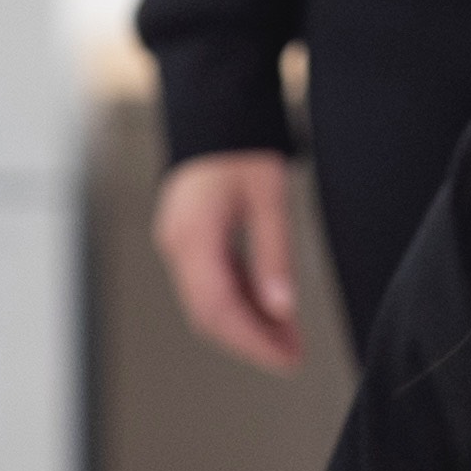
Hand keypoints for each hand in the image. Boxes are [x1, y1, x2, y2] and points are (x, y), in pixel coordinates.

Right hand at [155, 150, 304, 372]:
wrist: (213, 111)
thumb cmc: (240, 148)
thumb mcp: (269, 200)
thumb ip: (274, 256)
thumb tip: (282, 309)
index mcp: (194, 237)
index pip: (220, 309)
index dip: (254, 341)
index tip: (286, 359)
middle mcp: (177, 245)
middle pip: (209, 314)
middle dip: (251, 339)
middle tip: (292, 355)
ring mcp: (178, 244)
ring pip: (208, 303)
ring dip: (247, 323)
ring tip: (288, 336)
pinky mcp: (187, 240)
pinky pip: (209, 283)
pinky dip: (239, 301)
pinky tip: (269, 307)